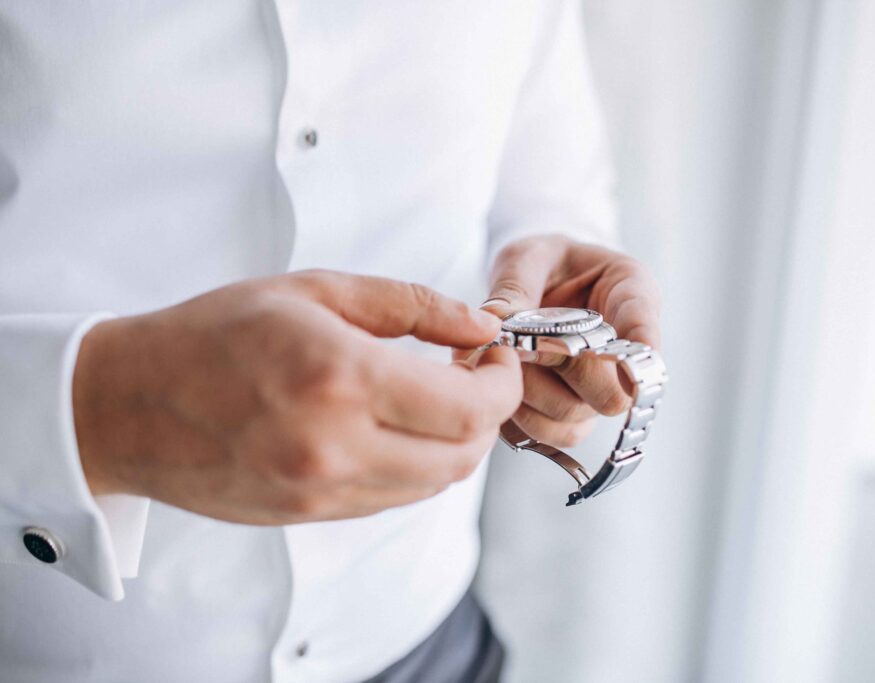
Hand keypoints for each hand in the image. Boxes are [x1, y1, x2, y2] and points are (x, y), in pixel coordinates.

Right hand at [72, 270, 521, 522]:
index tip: (494, 354)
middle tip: (475, 372)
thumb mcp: (314, 291)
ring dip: (457, 441)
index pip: (469, 407)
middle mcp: (336, 447)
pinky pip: (394, 498)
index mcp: (339, 379)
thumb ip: (410, 305)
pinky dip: (419, 464)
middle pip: (464, 454)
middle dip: (489, 412)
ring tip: (440, 395)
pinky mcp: (310, 515)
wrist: (127, 405)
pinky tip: (401, 425)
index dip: (502, 382)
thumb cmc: (213, 334)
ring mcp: (322, 492)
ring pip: (435, 484)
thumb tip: (479, 324)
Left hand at [483, 235, 659, 446]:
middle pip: (609, 392)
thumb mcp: (528, 257)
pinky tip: (502, 382)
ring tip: (507, 360)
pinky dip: (517, 416)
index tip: (631, 368)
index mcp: (628, 291)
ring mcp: (598, 388)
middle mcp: (623, 350)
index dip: (641, 345)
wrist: (536, 283)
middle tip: (522, 341)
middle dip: (560, 368)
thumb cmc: (542, 264)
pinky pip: (548, 433)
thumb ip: (516, 284)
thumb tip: (496, 318)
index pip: (642, 319)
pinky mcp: (569, 413)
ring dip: (531, 395)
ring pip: (575, 419)